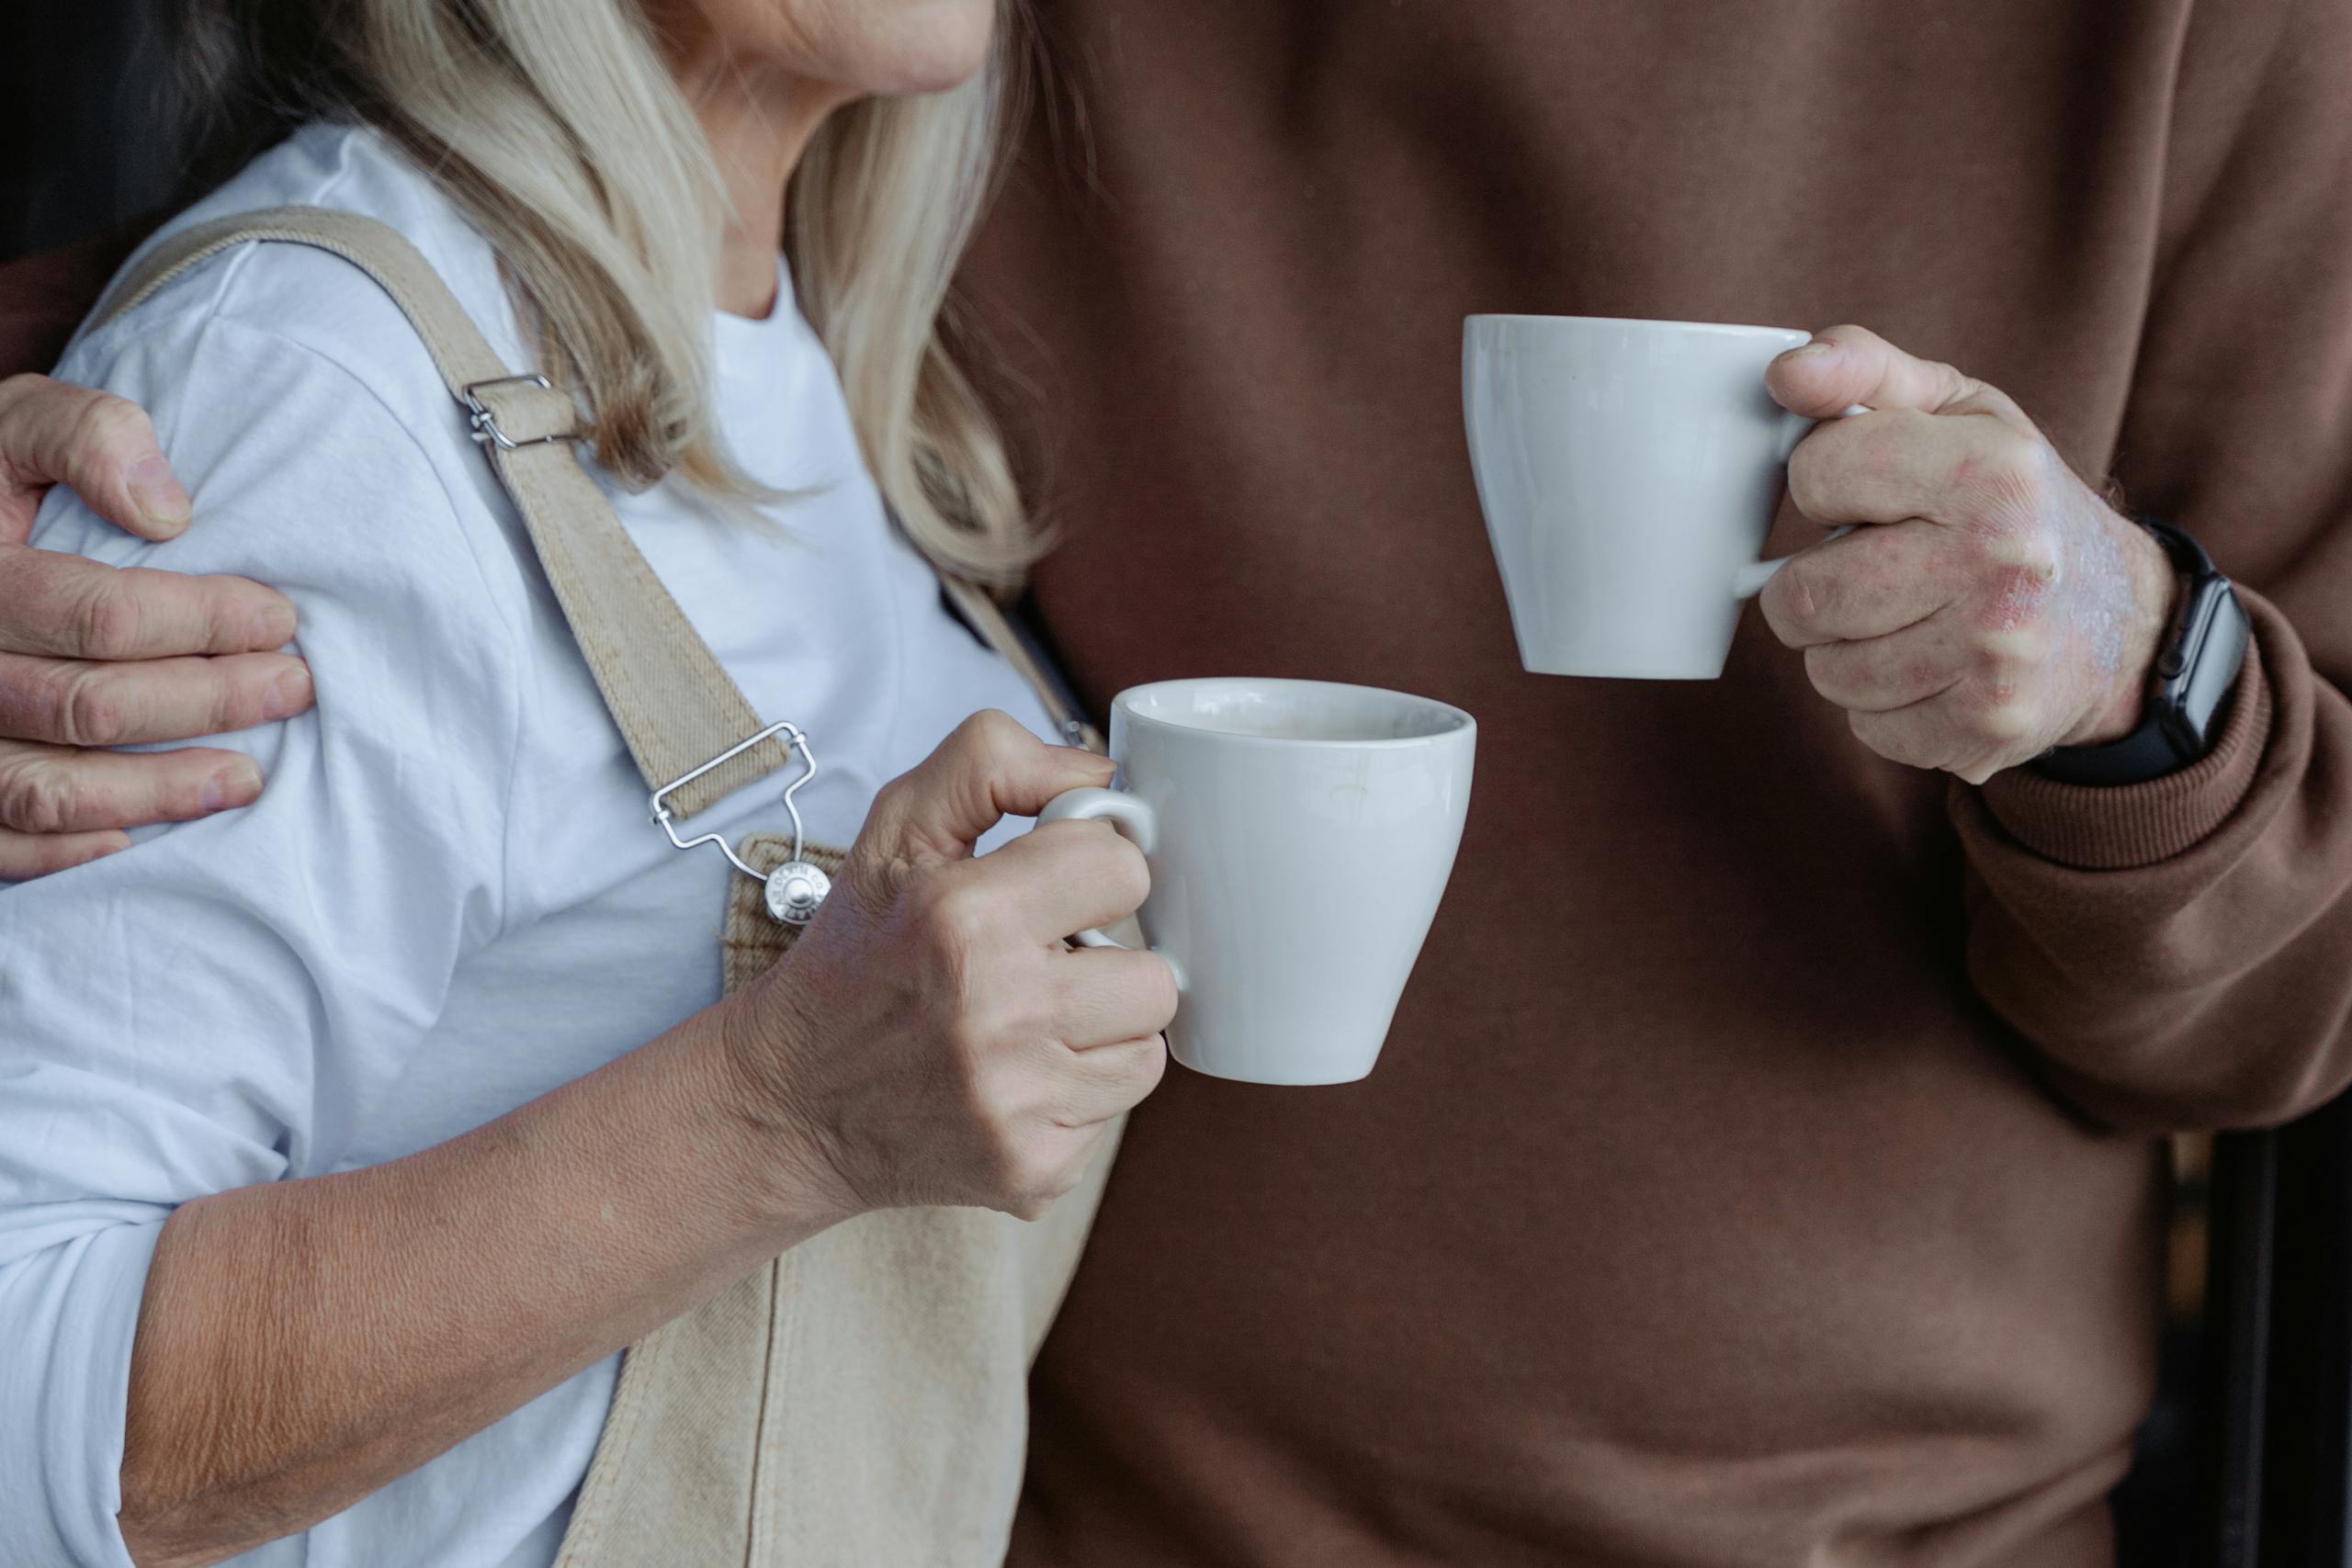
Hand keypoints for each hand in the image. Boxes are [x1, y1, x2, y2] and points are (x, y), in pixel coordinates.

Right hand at [0, 374, 312, 876]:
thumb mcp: (17, 424)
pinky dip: (60, 852)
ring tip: (247, 779)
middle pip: (88, 705)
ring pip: (45, 788)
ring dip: (156, 792)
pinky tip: (135, 839)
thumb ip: (85, 438)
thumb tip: (167, 512)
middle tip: (294, 689)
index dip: (204, 622)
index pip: (100, 615)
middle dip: (208, 701)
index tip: (282, 621)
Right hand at [718, 711, 1174, 1222]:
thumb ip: (994, 763)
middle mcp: (996, 1013)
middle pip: (1157, 975)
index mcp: (963, 916)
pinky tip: (1015, 1079)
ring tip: (1031, 1022)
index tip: (1049, 890)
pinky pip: (1115, 1116)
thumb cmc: (858, 954)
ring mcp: (1017, 1103)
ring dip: (1103, 1033)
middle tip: (1041, 965)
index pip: (1124, 866)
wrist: (791, 1102)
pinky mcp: (1033, 1169)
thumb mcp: (896, 828)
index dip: (1089, 872)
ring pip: (1149, 1049)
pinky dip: (1076, 1095)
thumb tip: (1104, 778)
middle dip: (1107, 963)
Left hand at [1759, 327, 2176, 784]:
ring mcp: (1996, 656)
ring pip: (1826, 669)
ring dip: (1844, 648)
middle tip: (1869, 569)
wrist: (2123, 621)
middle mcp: (2001, 564)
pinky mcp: (1986, 729)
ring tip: (1906, 618)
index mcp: (1992, 471)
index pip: (1817, 474)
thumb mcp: (1960, 411)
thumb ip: (1863, 370)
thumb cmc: (2017, 503)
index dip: (1823, 483)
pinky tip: (1931, 668)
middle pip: (1803, 594)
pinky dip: (1882, 703)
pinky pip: (1865, 724)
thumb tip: (1785, 373)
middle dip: (1813, 583)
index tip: (1865, 491)